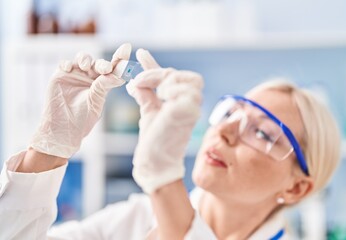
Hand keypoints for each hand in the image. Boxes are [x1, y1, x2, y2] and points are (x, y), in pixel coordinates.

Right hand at [30, 43, 131, 157]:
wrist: (63, 129)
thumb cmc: (82, 120)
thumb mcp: (96, 102)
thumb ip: (104, 87)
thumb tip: (118, 75)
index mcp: (103, 83)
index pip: (113, 67)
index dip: (119, 57)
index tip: (127, 48)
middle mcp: (90, 76)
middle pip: (98, 62)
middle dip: (102, 63)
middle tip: (105, 68)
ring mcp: (75, 74)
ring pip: (82, 58)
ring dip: (85, 59)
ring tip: (85, 66)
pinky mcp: (60, 75)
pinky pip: (64, 64)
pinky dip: (67, 63)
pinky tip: (68, 68)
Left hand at [126, 49, 203, 193]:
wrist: (153, 162)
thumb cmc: (154, 139)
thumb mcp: (149, 110)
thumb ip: (146, 93)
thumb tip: (135, 79)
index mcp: (183, 103)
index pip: (175, 78)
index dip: (156, 66)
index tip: (140, 53)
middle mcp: (192, 105)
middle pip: (189, 77)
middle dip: (163, 73)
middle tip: (142, 81)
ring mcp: (192, 110)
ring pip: (190, 81)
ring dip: (167, 80)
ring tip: (152, 90)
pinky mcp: (188, 115)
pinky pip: (186, 94)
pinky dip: (172, 90)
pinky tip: (161, 97)